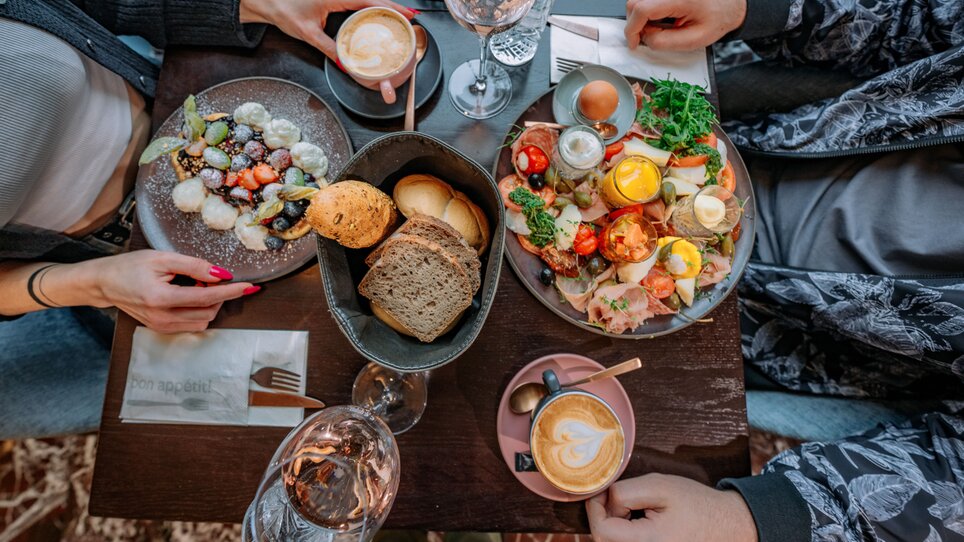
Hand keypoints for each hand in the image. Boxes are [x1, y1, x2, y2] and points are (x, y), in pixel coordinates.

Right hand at [82, 250, 258, 332]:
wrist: (104, 283)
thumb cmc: (130, 266)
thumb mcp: (163, 258)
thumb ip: (194, 266)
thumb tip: (222, 274)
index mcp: (161, 299)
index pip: (206, 299)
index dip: (231, 292)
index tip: (250, 287)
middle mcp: (162, 318)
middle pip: (208, 312)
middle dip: (218, 296)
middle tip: (208, 277)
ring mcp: (161, 327)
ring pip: (202, 321)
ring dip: (208, 304)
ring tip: (194, 285)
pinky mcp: (161, 329)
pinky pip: (191, 324)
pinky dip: (198, 310)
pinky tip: (188, 295)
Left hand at [240, 0, 416, 60]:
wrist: (267, 0)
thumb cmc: (283, 9)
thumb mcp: (308, 33)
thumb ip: (329, 49)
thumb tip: (346, 63)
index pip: (370, 1)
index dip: (391, 8)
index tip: (407, 15)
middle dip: (392, 8)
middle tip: (409, 19)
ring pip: (366, 0)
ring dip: (382, 8)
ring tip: (398, 19)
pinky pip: (357, 3)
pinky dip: (370, 9)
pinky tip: (376, 18)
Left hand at [587, 474, 757, 541]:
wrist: (727, 525)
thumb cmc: (697, 505)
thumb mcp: (660, 487)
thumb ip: (626, 492)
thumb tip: (604, 500)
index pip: (602, 531)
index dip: (595, 508)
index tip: (602, 492)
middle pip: (605, 539)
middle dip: (605, 515)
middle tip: (621, 498)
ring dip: (615, 525)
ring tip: (635, 510)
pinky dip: (625, 534)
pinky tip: (639, 523)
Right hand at [624, 0, 746, 50]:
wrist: (729, 5)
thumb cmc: (717, 19)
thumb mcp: (694, 39)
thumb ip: (666, 42)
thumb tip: (645, 39)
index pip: (641, 9)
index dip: (632, 29)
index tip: (634, 42)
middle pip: (634, 3)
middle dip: (635, 24)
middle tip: (649, 35)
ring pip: (638, 0)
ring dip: (641, 17)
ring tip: (659, 26)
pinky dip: (647, 10)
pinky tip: (661, 17)